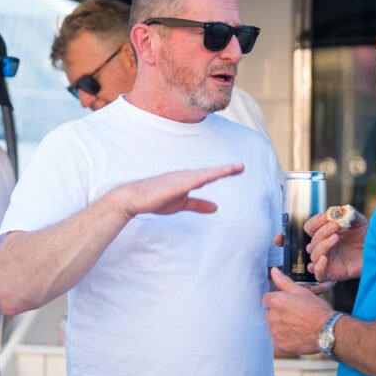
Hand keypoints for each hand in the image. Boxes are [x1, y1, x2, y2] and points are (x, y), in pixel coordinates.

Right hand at [116, 164, 243, 217]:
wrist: (134, 198)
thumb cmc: (156, 198)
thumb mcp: (182, 203)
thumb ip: (198, 204)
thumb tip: (216, 208)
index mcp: (188, 179)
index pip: (209, 175)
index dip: (223, 172)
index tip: (238, 169)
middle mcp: (185, 176)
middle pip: (209, 172)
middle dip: (225, 170)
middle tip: (241, 167)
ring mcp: (178, 179)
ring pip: (202, 175)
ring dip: (217, 172)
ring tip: (232, 170)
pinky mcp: (172, 186)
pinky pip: (189, 181)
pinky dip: (200, 179)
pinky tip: (209, 178)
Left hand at [263, 267, 335, 354]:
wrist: (327, 331)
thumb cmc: (316, 310)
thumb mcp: (301, 291)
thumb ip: (283, 281)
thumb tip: (273, 270)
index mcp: (275, 301)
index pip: (267, 300)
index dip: (279, 302)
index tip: (289, 306)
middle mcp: (271, 316)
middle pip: (270, 314)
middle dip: (279, 315)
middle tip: (296, 317)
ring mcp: (274, 332)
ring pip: (273, 328)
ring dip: (281, 328)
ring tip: (297, 327)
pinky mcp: (278, 345)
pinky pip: (276, 341)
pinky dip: (284, 340)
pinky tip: (296, 337)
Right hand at [302, 207, 368, 281]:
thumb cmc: (366, 236)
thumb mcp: (358, 220)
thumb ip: (347, 213)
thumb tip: (335, 212)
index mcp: (326, 235)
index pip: (310, 228)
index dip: (315, 222)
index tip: (325, 216)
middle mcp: (324, 248)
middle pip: (312, 241)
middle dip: (322, 232)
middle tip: (336, 226)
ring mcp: (328, 261)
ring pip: (313, 256)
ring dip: (322, 245)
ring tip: (336, 237)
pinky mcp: (333, 274)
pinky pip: (319, 274)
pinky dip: (319, 267)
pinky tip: (325, 258)